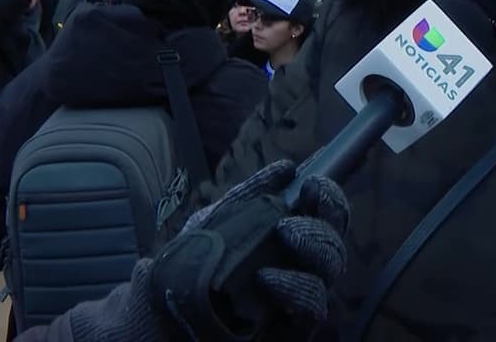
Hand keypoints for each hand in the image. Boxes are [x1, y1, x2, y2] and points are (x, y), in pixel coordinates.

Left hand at [150, 160, 348, 339]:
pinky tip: (268, 278)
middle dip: (322, 221)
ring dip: (313, 244)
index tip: (311, 183)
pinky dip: (296, 286)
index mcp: (289, 242)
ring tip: (284, 235)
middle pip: (334, 242)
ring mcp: (299, 300)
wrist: (161, 316)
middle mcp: (301, 270)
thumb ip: (246, 197)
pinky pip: (312, 308)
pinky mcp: (293, 330)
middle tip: (289, 220)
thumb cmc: (189, 270)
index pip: (326, 216)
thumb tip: (285, 169)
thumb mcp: (212, 225)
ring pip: (330, 269)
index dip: (329, 197)